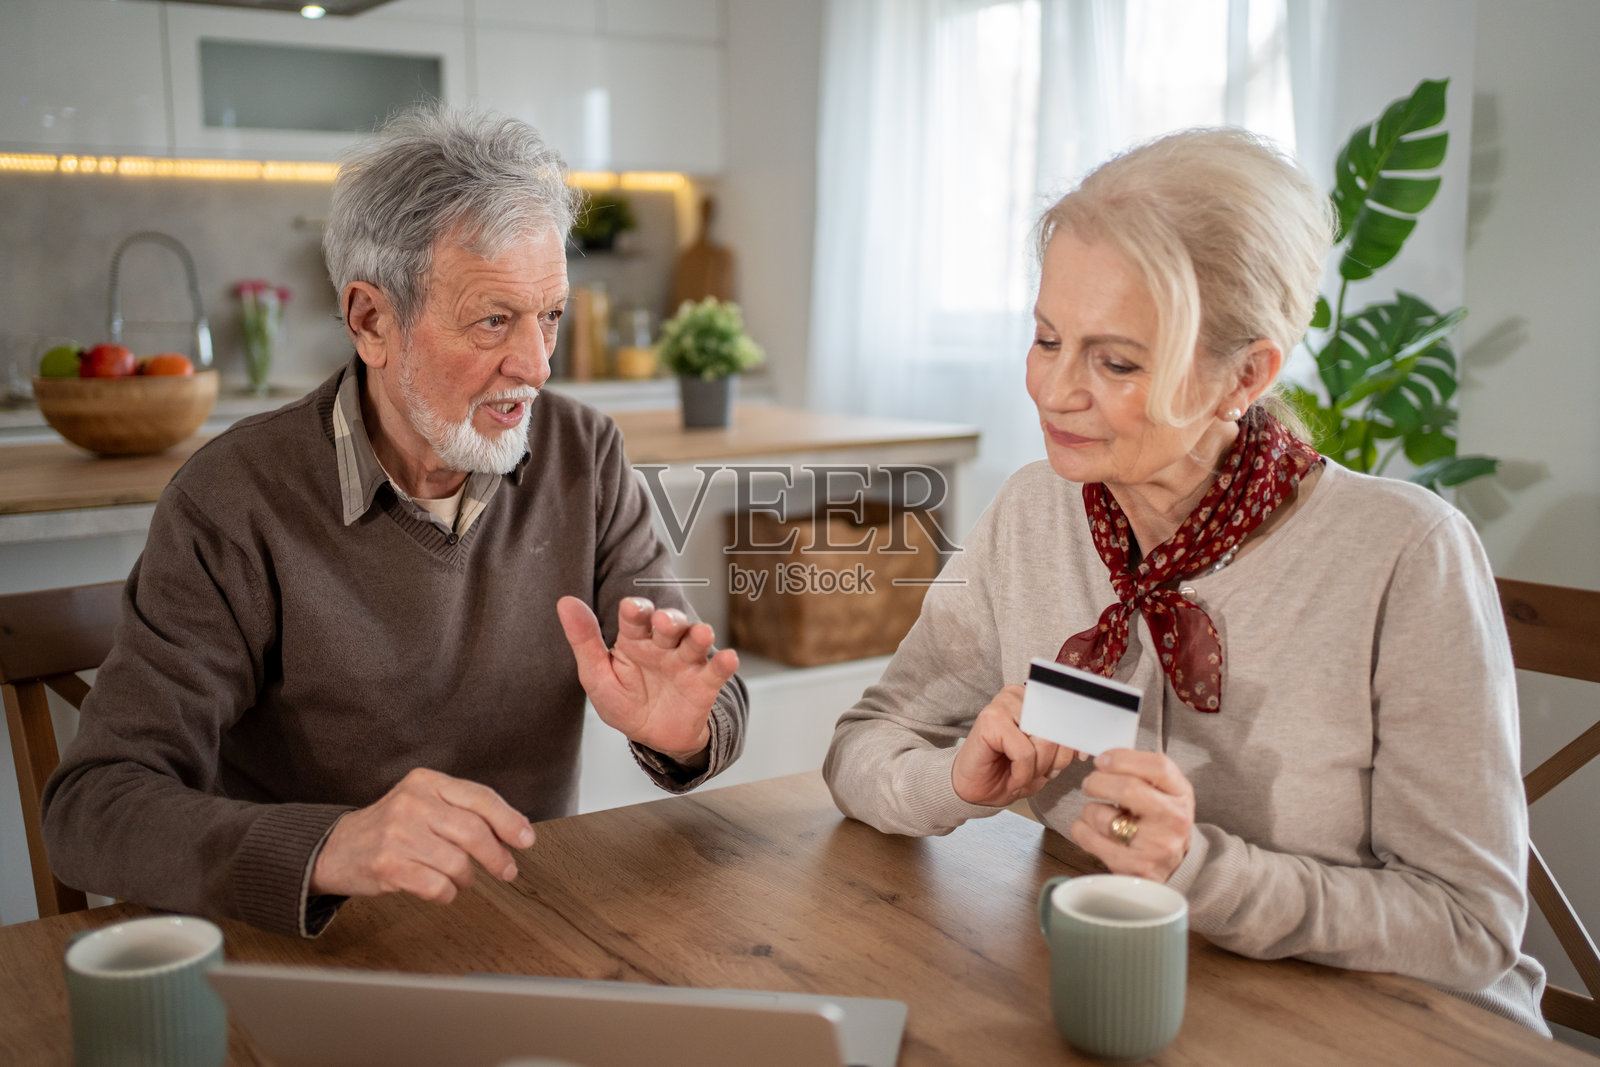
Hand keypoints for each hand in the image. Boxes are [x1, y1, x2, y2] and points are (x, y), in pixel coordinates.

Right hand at [309, 767, 535, 903]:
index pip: (480, 798)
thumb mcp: (423, 802)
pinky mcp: (388, 866)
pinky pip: (437, 886)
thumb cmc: (389, 827)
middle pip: (474, 832)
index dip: (509, 820)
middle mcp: (412, 803)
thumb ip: (461, 809)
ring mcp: (398, 835)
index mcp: (426, 782)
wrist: (335, 848)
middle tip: (506, 870)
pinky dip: (447, 893)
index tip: (526, 839)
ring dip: (467, 878)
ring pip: (458, 863)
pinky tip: (441, 889)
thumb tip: (513, 830)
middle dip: (497, 856)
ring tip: (460, 878)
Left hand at [557, 596, 738, 762]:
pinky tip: (729, 658)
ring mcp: (685, 663)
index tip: (631, 608)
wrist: (652, 736)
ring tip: (702, 634)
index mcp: (634, 639)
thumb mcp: (596, 675)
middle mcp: (662, 645)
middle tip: (663, 621)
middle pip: (669, 625)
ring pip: (695, 643)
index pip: (635, 618)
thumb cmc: (623, 700)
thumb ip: (584, 640)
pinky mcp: (704, 684)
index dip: (635, 610)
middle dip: (669, 620)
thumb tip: (565, 602)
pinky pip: (716, 672)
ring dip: (700, 636)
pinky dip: (724, 664)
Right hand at [951, 685, 1077, 805]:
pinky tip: (1013, 779)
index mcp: (1032, 699)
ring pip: (1043, 741)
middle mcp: (1017, 696)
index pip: (1066, 713)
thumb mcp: (1044, 760)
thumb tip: (1082, 747)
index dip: (1074, 739)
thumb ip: (1062, 746)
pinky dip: (1022, 773)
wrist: (975, 790)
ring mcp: (1001, 705)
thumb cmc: (1008, 772)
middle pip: (1057, 729)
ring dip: (1037, 769)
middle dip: (1055, 761)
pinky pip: (1024, 752)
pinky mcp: (989, 721)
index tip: (1080, 757)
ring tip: (1022, 777)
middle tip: (1040, 775)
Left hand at [1070, 749, 1194, 881]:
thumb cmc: (1160, 821)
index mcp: (1181, 794)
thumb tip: (1104, 759)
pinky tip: (1091, 830)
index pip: (1158, 766)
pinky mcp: (1135, 867)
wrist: (1173, 866)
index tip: (1102, 760)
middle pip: (1127, 788)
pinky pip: (1091, 839)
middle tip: (1090, 784)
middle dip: (1097, 782)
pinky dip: (1082, 830)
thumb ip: (1141, 773)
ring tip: (1099, 813)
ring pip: (1102, 815)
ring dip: (1089, 810)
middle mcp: (1173, 820)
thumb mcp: (1164, 792)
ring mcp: (1156, 846)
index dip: (1122, 758)